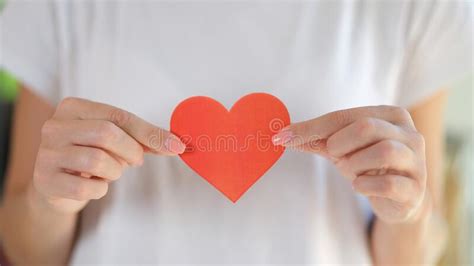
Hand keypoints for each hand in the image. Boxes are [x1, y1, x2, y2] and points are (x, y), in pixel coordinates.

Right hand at [33, 97, 185, 213]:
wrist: (57, 184)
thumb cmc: (91, 154)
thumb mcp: (116, 140)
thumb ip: (144, 138)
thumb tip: (177, 144)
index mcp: (73, 107)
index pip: (119, 116)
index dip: (150, 133)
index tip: (176, 146)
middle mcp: (54, 126)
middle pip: (107, 134)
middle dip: (131, 151)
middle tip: (135, 161)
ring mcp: (46, 153)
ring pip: (97, 160)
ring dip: (115, 171)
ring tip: (110, 171)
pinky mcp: (44, 180)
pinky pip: (86, 187)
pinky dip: (100, 189)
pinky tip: (94, 184)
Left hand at [272, 106, 426, 222]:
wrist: (399, 198)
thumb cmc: (368, 165)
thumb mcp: (341, 147)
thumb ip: (315, 138)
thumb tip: (281, 134)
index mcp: (390, 115)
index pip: (345, 116)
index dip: (311, 127)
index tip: (282, 136)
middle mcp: (410, 133)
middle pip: (367, 128)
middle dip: (340, 144)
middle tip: (335, 156)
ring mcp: (416, 161)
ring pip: (384, 152)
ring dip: (355, 164)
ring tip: (351, 171)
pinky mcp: (416, 189)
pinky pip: (388, 184)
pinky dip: (365, 186)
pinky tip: (359, 186)